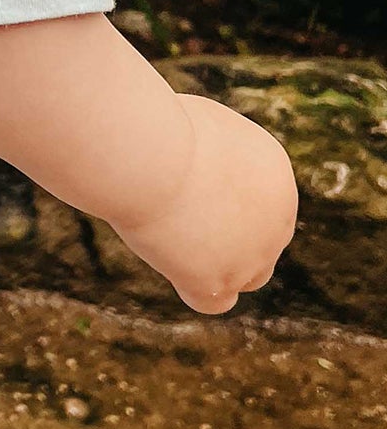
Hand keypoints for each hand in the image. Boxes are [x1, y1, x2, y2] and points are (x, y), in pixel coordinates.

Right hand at [113, 94, 297, 314]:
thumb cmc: (163, 128)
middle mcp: (277, 221)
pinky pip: (214, 301)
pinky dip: (194, 287)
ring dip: (218, 266)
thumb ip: (215, 153)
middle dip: (226, 235)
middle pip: (262, 244)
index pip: (262, 205)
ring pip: (247, 278)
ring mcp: (250, 256)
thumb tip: (202, 166)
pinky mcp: (218, 281)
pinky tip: (171, 263)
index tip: (187, 187)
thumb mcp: (202, 127)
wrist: (151, 155)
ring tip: (174, 240)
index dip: (225, 202)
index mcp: (277, 177)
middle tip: (179, 213)